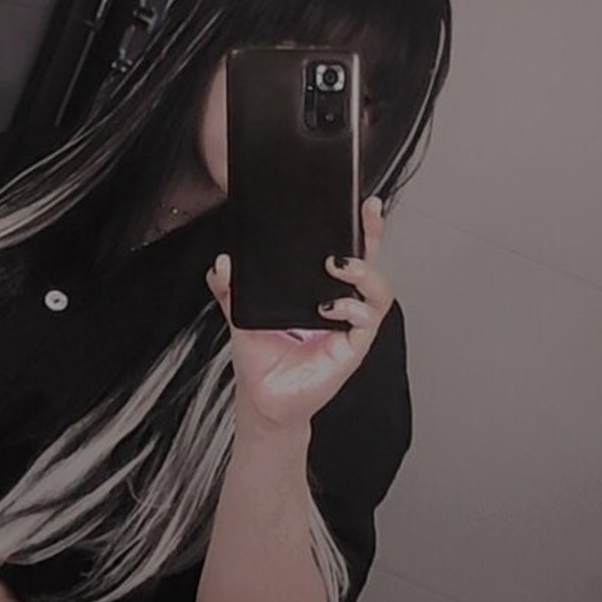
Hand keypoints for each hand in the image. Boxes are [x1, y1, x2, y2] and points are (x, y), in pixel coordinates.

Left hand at [205, 195, 392, 431]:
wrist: (262, 399)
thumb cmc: (261, 359)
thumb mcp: (240, 314)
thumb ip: (230, 287)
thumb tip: (223, 264)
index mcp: (321, 292)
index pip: (345, 253)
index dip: (357, 227)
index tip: (359, 203)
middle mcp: (342, 306)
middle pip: (370, 262)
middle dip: (372, 234)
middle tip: (365, 212)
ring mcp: (350, 326)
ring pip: (378, 291)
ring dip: (363, 272)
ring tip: (338, 265)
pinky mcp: (352, 348)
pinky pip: (366, 321)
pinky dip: (351, 309)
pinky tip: (329, 308)